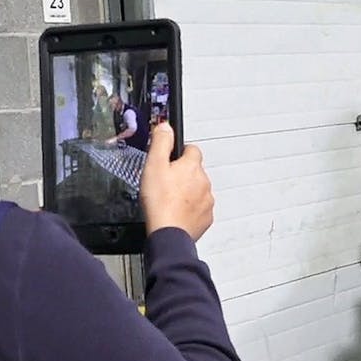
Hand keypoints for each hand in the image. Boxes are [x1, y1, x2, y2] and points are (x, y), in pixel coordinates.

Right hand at [140, 122, 213, 240]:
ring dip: (187, 192)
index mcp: (192, 166)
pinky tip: (176, 212)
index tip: (170, 161)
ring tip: (169, 200)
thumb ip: (161, 142)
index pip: (192, 149)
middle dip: (182, 175)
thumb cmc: (160, 202)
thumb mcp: (153, 165)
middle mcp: (204, 181)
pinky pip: (199, 208)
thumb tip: (166, 127)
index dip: (179, 153)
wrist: (168, 233)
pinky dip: (190, 209)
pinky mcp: (206, 217)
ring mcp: (207, 200)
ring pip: (198, 190)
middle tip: (165, 184)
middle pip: (195, 171)